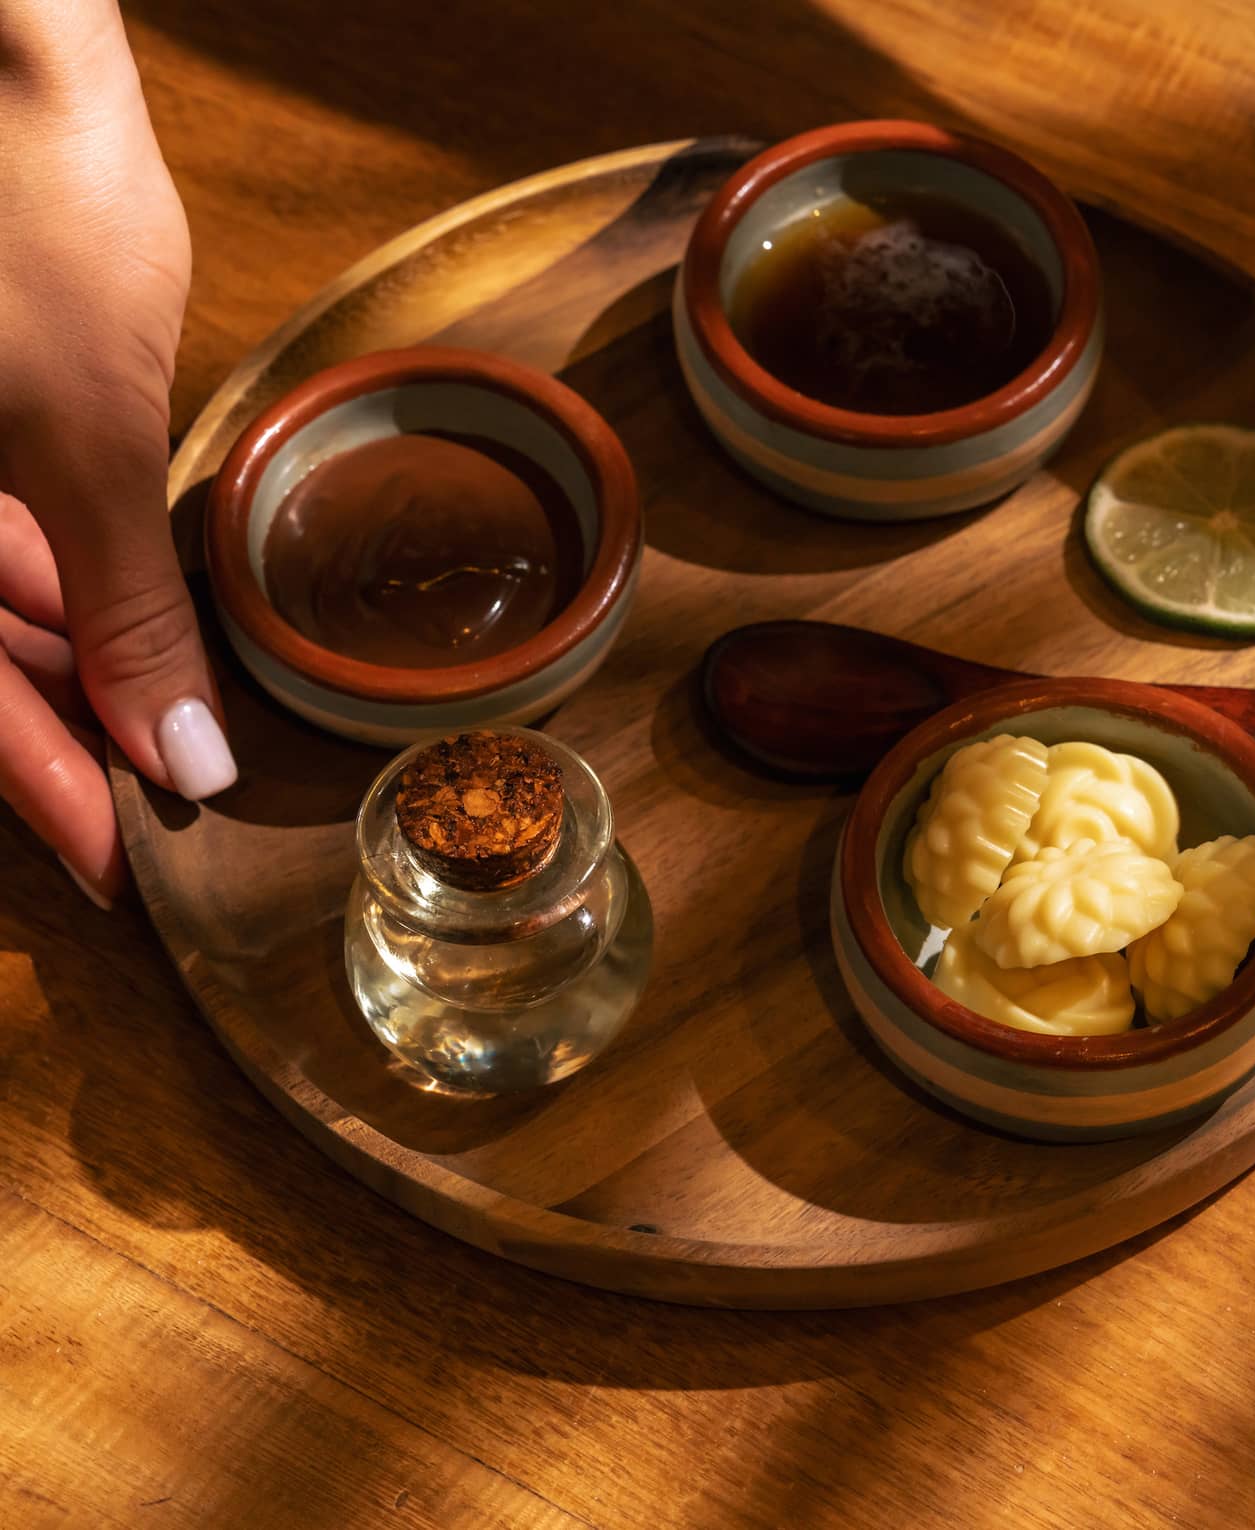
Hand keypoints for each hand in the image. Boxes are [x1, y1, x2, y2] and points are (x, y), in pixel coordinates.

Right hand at [0, 6, 233, 906]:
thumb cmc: (8, 202)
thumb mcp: (81, 428)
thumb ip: (126, 604)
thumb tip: (184, 757)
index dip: (41, 794)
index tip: (117, 865)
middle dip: (63, 725)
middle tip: (162, 784)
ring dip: (64, 651)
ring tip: (160, 705)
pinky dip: (48, 566)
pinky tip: (111, 602)